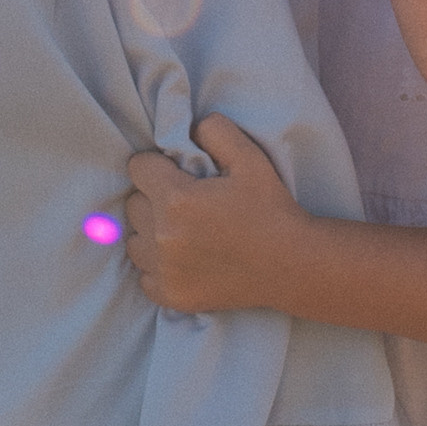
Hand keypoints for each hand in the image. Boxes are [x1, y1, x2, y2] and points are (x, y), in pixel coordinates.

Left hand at [124, 119, 302, 314]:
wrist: (293, 265)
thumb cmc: (271, 208)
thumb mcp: (251, 157)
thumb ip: (215, 131)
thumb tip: (188, 129)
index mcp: (176, 199)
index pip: (137, 168)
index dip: (158, 165)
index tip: (178, 174)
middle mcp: (162, 236)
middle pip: (133, 204)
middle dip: (153, 197)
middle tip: (185, 203)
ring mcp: (164, 270)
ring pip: (134, 241)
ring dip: (151, 232)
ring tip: (183, 231)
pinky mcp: (171, 296)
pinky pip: (144, 275)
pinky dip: (158, 266)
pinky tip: (186, 259)